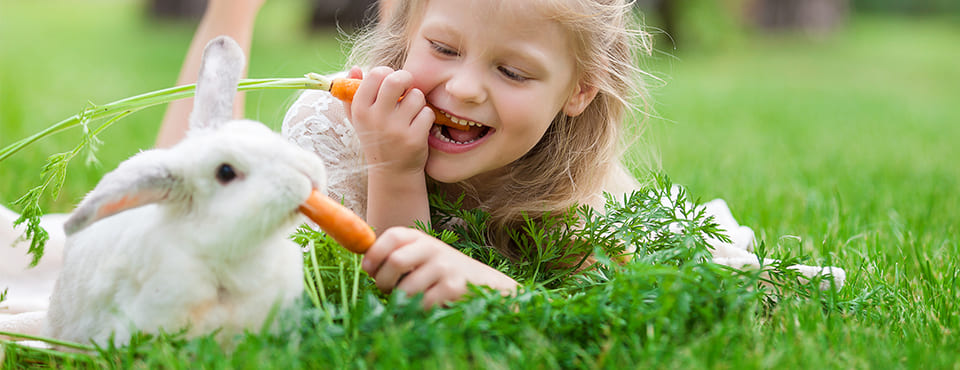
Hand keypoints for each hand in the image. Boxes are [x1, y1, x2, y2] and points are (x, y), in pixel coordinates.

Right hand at [343, 66, 434, 176]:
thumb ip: (352, 93)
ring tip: (411, 112)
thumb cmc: (376, 139)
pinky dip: (426, 117)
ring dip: (418, 101)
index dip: (388, 72)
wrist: (392, 173)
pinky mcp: (414, 139)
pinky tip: (418, 125)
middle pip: (397, 79)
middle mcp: (376, 118)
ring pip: (416, 96)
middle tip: (408, 87)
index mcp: (360, 109)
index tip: (391, 81)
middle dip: (406, 78)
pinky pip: (427, 113)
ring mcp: (395, 130)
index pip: (376, 74)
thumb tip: (355, 67)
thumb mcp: (359, 119)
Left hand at [362, 227, 518, 307]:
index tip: (368, 270)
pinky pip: (422, 304)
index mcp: (420, 238)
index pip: (392, 236)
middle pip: (395, 261)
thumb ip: (397, 255)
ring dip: (399, 300)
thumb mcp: (420, 256)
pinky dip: (417, 310)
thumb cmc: (440, 271)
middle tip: (385, 290)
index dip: (375, 253)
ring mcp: (444, 267)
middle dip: (383, 282)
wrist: (482, 282)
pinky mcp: (453, 288)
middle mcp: (433, 248)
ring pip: (406, 289)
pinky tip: (424, 306)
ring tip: (406, 300)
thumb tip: (366, 266)